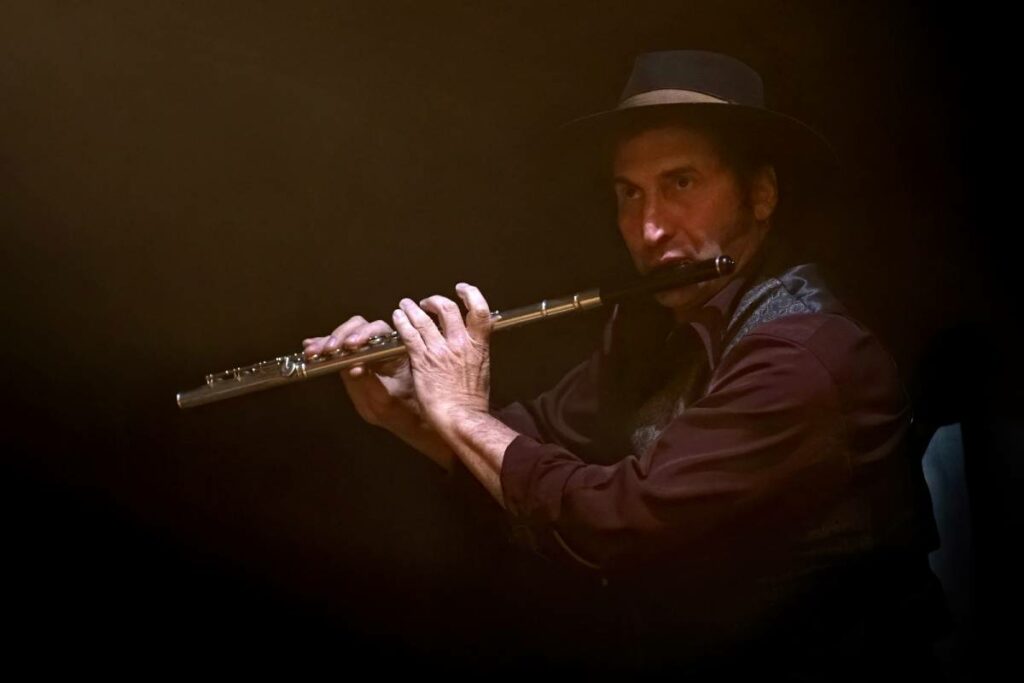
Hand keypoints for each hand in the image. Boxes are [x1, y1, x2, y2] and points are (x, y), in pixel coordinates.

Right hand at [302, 315, 418, 429]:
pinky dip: (321, 346)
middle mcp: (379, 344)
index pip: (380, 330)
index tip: (352, 344)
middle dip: (342, 335)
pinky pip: (336, 347)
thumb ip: (372, 383)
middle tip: (330, 349)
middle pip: (359, 326)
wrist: (401, 417)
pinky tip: (309, 348)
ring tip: (314, 351)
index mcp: (396, 350)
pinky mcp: (350, 357)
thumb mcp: (387, 400)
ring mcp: (363, 349)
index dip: (365, 333)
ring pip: (345, 334)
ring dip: (328, 340)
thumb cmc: (400, 409)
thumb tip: (353, 367)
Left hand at [391, 283, 493, 434]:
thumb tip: (473, 350)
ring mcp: (439, 350)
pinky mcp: (422, 359)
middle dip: (435, 301)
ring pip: (423, 318)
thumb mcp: (482, 373)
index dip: (471, 295)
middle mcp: (459, 344)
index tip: (462, 290)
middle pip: (447, 308)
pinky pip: (409, 334)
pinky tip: (397, 319)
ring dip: (412, 309)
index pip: (480, 311)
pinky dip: (402, 323)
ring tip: (405, 306)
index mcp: (478, 346)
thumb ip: (476, 356)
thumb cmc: (471, 403)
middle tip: (427, 302)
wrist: (460, 417)